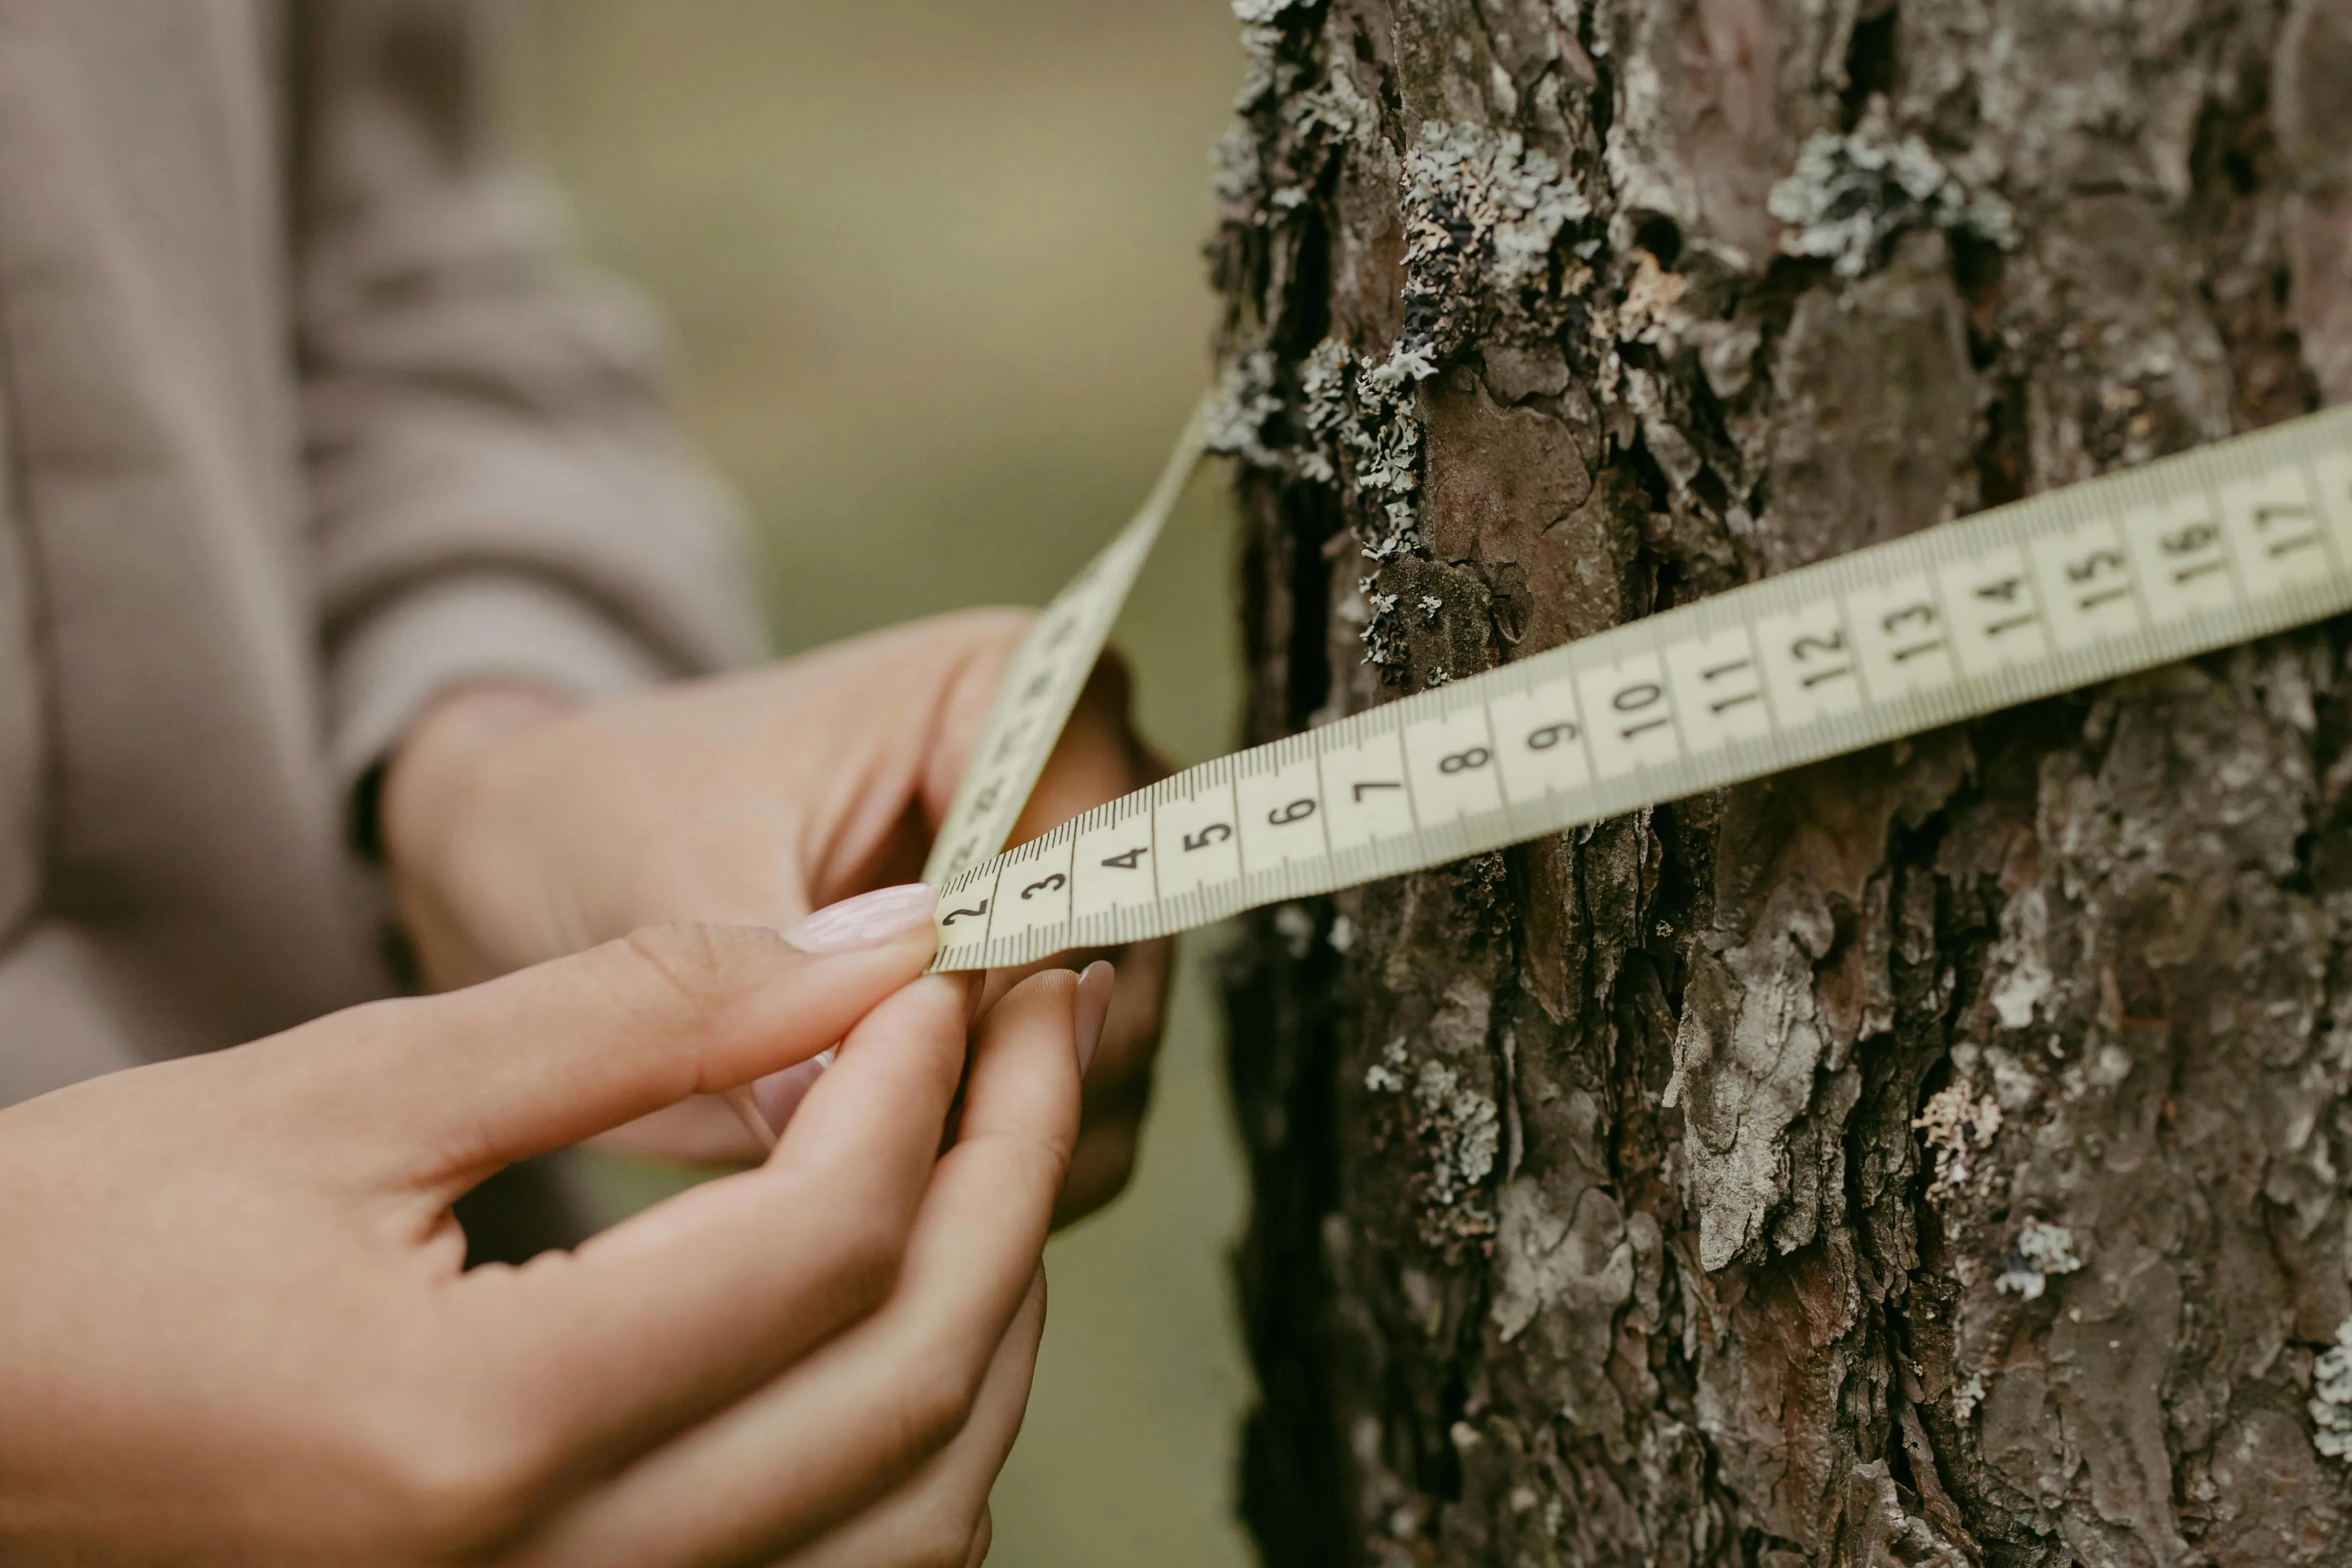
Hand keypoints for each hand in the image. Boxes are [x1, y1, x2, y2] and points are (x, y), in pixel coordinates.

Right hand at [0, 917, 1085, 1566]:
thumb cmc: (98, 1252)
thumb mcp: (354, 1087)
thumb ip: (637, 1013)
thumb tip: (871, 948)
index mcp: (477, 1432)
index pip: (826, 1246)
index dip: (922, 1079)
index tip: (947, 967)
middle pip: (913, 1382)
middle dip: (1010, 1175)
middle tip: (1034, 1027)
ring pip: (921, 1512)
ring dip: (993, 1316)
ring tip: (991, 1149)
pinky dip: (922, 1443)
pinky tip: (914, 1304)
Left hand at [381, 610, 1170, 1219]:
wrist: (548, 854)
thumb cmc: (603, 814)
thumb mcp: (664, 877)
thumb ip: (755, 984)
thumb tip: (819, 1120)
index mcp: (1009, 687)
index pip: (1090, 858)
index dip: (1008, 987)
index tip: (897, 1064)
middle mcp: (1071, 783)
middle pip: (1128, 963)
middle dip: (1014, 1078)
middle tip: (878, 1147)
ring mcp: (1066, 899)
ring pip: (1113, 1053)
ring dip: (1010, 1139)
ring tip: (870, 1178)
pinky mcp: (1033, 1002)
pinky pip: (1070, 1108)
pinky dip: (993, 1168)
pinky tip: (889, 1187)